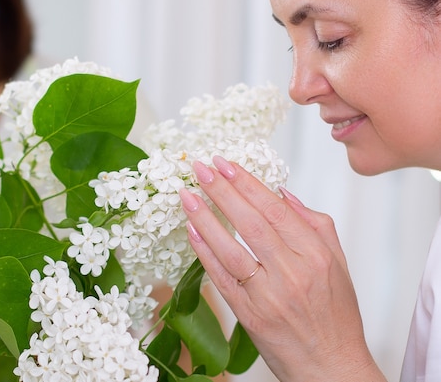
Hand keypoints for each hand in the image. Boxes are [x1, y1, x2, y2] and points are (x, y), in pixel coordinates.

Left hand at [179, 156, 385, 381]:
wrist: (331, 368)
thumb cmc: (335, 316)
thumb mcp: (339, 265)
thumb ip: (316, 225)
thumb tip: (283, 193)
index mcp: (317, 256)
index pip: (276, 210)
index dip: (247, 183)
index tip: (226, 164)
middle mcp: (293, 273)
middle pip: (251, 223)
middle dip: (222, 191)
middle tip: (200, 168)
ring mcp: (269, 295)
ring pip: (231, 248)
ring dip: (205, 218)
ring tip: (187, 194)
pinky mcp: (250, 314)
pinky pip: (221, 278)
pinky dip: (204, 252)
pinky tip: (191, 230)